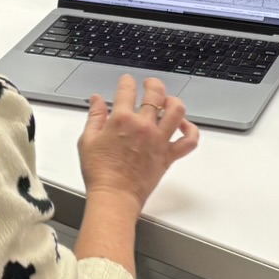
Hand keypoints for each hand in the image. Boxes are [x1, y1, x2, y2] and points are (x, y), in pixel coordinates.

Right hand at [77, 74, 198, 207]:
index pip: (127, 90)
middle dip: (153, 84)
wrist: (114, 197)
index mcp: (122, 120)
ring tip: (168, 101)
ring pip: (177, 111)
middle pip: (155, 94)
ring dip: (173, 101)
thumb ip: (95, 116)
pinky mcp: (169, 155)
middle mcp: (143, 126)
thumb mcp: (87, 140)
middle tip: (150, 84)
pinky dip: (191, 131)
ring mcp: (159, 140)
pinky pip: (189, 141)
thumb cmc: (100, 173)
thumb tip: (97, 100)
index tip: (127, 81)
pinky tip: (183, 126)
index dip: (127, 82)